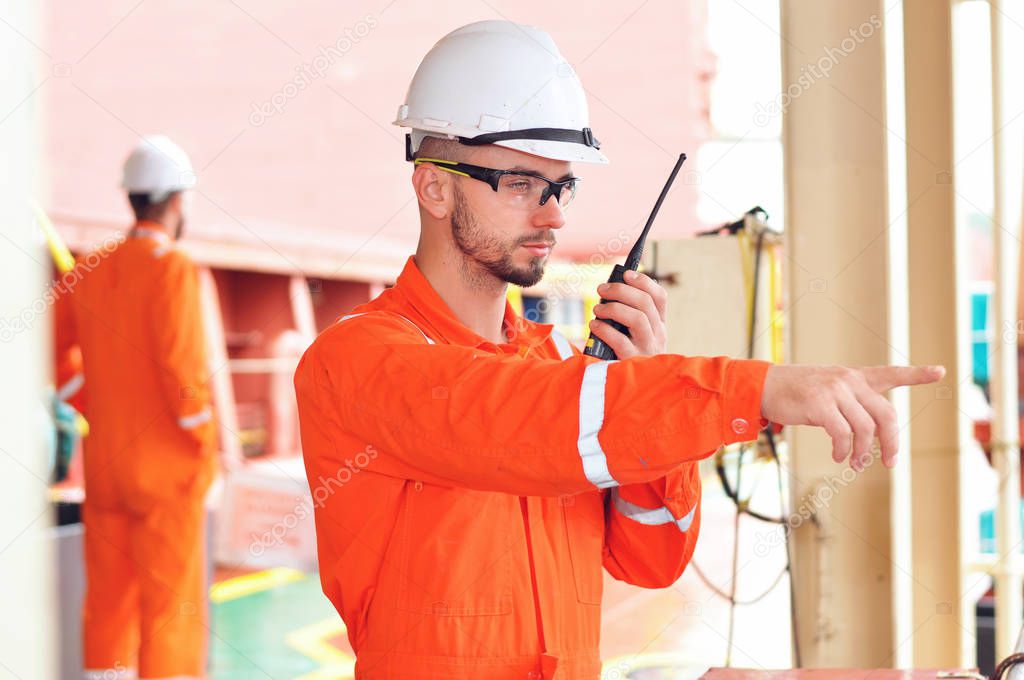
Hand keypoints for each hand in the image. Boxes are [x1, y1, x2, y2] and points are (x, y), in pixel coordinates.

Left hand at [588, 270, 667, 357]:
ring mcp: (647, 349)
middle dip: (621, 291)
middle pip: (646, 303)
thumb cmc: (625, 357)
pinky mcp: (633, 362)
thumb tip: (607, 291)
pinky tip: (594, 326)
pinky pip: (620, 341)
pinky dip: (604, 330)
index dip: (643, 281)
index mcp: (659, 326)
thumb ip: (626, 317)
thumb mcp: (632, 335)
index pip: (659, 297)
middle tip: (601, 290)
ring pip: (638, 319)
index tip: (625, 273)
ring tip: (597, 310)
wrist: (632, 392)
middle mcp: (657, 335)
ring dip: (614, 309)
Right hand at [760, 364, 944, 469]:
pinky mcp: (819, 403)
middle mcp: (849, 380)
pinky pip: (842, 434)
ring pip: (866, 429)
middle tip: (890, 462)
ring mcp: (835, 390)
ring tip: (855, 464)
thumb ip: (851, 407)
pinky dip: (843, 450)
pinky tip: (838, 456)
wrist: (763, 385)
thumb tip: (868, 441)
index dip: (917, 374)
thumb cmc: (795, 393)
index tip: (940, 372)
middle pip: (886, 414)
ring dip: (863, 452)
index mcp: (854, 376)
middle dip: (891, 443)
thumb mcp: (827, 392)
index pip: (891, 373)